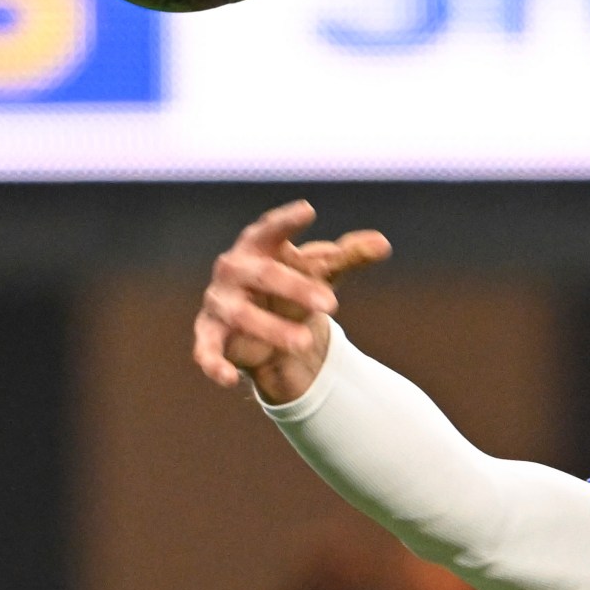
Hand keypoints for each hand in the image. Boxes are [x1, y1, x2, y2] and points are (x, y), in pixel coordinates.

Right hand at [192, 201, 392, 402]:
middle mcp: (233, 269)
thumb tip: (383, 244)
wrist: (270, 329)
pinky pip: (206, 350)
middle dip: (296, 288)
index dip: (286, 222)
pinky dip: (213, 364)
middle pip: (264, 275)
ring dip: (273, 329)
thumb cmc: (293, 287)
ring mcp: (219, 302)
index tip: (308, 211)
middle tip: (331, 303)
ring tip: (306, 342)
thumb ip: (349, 256)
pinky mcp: (209, 334)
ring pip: (242, 315)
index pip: (270, 229)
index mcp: (258, 245)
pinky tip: (227, 378)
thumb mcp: (321, 272)